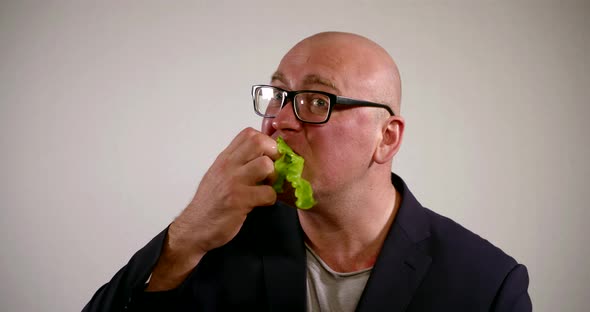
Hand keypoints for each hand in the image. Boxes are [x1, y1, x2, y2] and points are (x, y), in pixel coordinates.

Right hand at [147, 128, 277, 290]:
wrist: (194, 227)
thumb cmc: (209, 203)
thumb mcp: (218, 174)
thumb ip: (237, 163)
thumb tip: (262, 156)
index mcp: (225, 158)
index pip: (249, 133)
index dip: (265, 142)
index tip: (268, 156)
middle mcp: (228, 166)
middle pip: (259, 142)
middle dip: (273, 154)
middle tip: (271, 169)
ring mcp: (233, 182)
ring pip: (265, 165)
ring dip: (273, 177)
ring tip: (266, 186)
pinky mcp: (239, 200)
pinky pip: (267, 193)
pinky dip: (270, 199)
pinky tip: (262, 202)